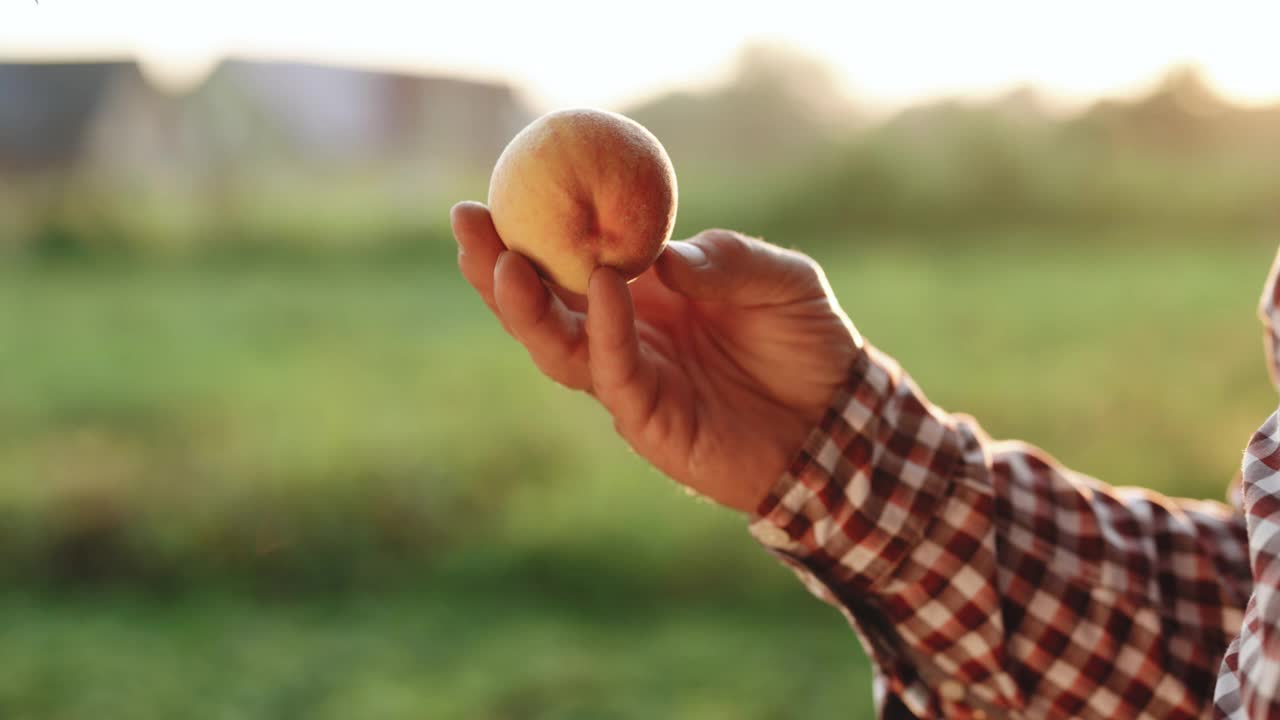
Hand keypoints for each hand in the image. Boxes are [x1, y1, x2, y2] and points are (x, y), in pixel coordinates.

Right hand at [451, 201, 860, 513]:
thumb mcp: (782, 280)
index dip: (530, 232)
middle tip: (466, 224)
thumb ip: (728, 260)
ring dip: (527, 308)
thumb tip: (660, 257)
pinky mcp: (650, 422)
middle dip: (497, 267)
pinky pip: (615, 373)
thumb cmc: (810, 343)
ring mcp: (632, 382)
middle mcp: (625, 337)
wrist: (844, 421)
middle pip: (544, 305)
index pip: (571, 263)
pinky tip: (604, 288)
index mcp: (644, 297)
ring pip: (558, 347)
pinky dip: (604, 330)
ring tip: (503, 263)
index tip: (492, 192)